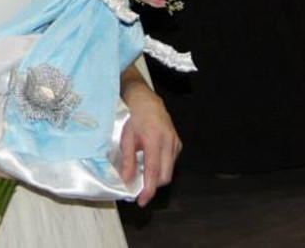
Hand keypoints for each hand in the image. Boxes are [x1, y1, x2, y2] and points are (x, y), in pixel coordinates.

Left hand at [118, 81, 181, 205]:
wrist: (147, 102)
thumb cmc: (135, 118)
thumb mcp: (126, 138)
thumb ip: (128, 161)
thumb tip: (127, 181)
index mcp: (154, 139)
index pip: (153, 171)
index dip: (149, 189)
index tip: (142, 200)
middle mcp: (169, 142)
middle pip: (165, 176)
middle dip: (153, 186)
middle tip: (140, 189)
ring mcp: (176, 143)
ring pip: (169, 171)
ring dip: (157, 177)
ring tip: (143, 174)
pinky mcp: (178, 144)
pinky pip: (171, 163)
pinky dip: (162, 168)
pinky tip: (151, 162)